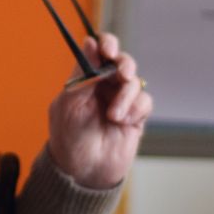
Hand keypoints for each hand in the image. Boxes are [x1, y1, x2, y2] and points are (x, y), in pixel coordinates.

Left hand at [45, 32, 152, 189]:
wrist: (84, 171)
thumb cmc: (69, 138)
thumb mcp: (69, 104)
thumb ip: (83, 74)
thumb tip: (90, 42)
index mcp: (85, 79)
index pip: (99, 51)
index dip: (107, 44)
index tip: (109, 49)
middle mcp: (104, 86)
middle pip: (123, 62)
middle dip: (125, 65)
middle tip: (122, 74)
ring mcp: (121, 100)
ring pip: (135, 82)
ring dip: (126, 96)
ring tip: (114, 116)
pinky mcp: (136, 116)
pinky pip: (144, 102)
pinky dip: (136, 109)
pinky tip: (124, 122)